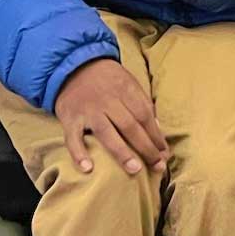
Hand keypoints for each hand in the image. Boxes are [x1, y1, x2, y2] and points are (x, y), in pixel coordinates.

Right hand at [53, 58, 165, 175]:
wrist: (72, 65)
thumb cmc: (107, 79)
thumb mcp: (128, 82)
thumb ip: (142, 103)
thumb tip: (158, 128)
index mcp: (125, 90)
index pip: (145, 116)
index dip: (156, 135)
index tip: (165, 153)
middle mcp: (107, 100)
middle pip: (130, 126)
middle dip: (146, 148)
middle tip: (158, 166)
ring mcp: (88, 110)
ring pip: (107, 133)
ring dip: (122, 153)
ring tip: (135, 170)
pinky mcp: (69, 118)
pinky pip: (72, 138)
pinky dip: (78, 153)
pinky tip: (87, 168)